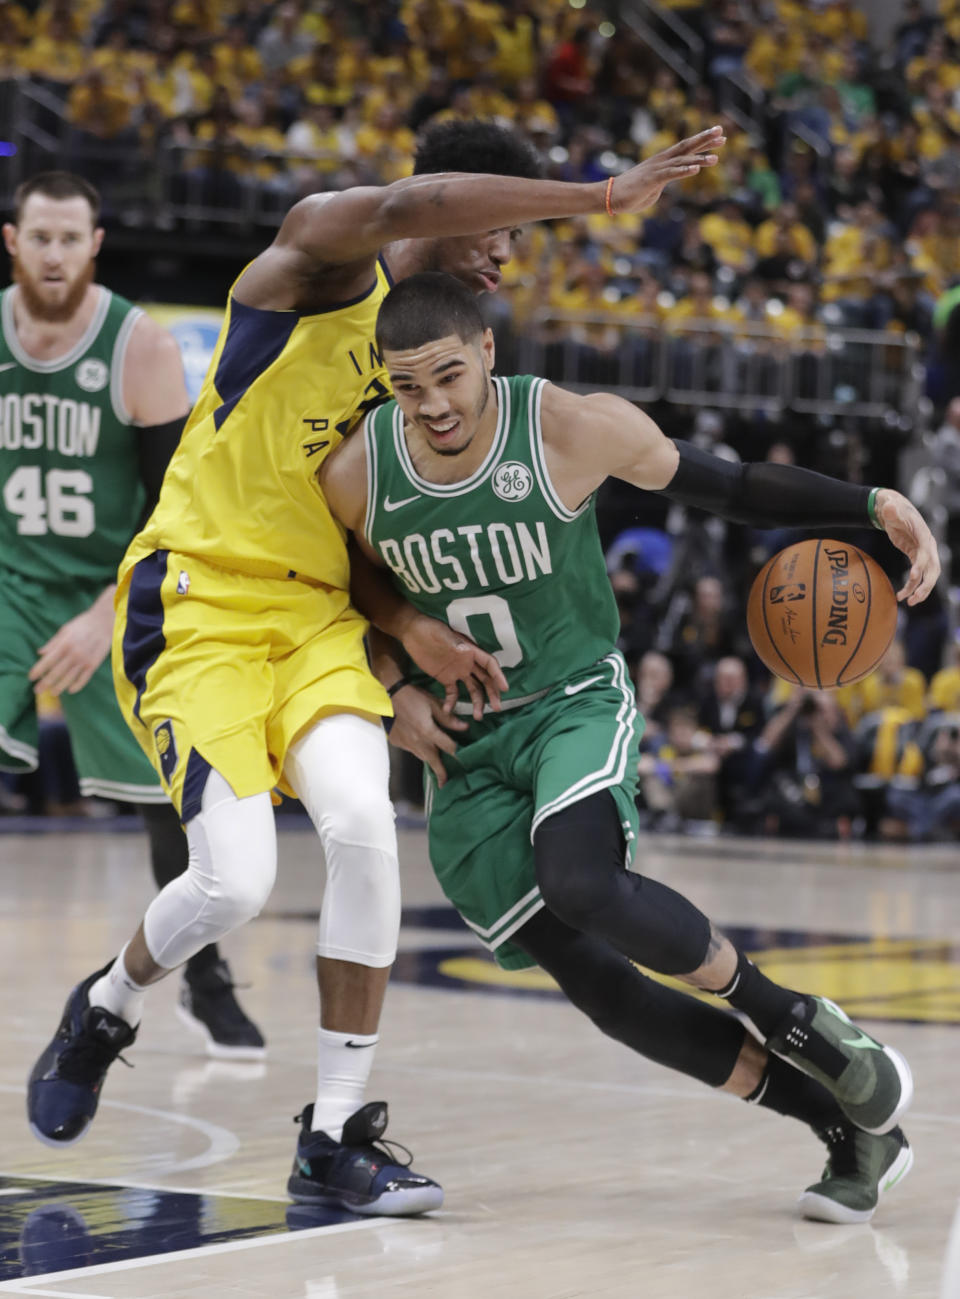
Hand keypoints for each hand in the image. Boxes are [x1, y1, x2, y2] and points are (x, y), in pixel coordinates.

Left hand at [28, 588, 114, 695]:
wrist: (104, 622)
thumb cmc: (82, 624)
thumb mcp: (65, 630)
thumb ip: (53, 643)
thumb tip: (40, 653)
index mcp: (64, 644)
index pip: (47, 661)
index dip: (38, 670)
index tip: (31, 677)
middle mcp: (74, 654)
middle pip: (56, 672)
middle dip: (45, 683)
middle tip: (37, 690)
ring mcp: (84, 660)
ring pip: (69, 678)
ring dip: (59, 687)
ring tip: (52, 693)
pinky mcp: (94, 664)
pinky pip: (84, 679)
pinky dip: (77, 686)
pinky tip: (70, 690)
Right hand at [388, 684, 467, 787]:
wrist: (390, 693)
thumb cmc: (414, 696)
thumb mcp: (434, 704)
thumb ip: (449, 719)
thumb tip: (465, 728)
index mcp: (428, 731)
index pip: (447, 747)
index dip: (456, 752)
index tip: (462, 759)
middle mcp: (417, 741)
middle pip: (432, 759)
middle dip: (439, 772)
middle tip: (443, 784)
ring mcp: (406, 742)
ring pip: (421, 756)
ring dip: (429, 759)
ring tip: (435, 765)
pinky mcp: (397, 741)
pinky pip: (411, 749)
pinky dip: (417, 749)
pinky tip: (420, 745)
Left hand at [400, 613, 507, 719]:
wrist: (412, 632)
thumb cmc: (429, 628)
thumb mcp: (442, 634)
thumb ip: (453, 643)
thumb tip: (466, 651)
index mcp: (470, 651)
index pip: (489, 664)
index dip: (498, 676)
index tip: (504, 688)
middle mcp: (468, 662)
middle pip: (485, 680)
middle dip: (492, 694)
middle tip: (497, 708)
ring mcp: (457, 671)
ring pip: (473, 689)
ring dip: (477, 703)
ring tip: (478, 717)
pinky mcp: (445, 677)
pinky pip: (453, 693)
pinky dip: (452, 702)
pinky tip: (447, 710)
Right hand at [611, 126, 724, 212]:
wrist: (611, 196)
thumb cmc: (630, 195)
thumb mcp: (654, 187)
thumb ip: (665, 181)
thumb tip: (671, 180)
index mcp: (663, 162)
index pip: (686, 148)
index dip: (703, 141)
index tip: (719, 135)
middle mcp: (662, 161)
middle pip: (687, 147)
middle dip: (705, 140)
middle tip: (722, 132)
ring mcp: (657, 169)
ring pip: (682, 160)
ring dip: (699, 158)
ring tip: (716, 157)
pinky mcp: (652, 179)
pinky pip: (671, 174)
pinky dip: (684, 170)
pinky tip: (696, 169)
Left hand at [874, 489, 940, 603]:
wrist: (894, 509)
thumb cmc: (893, 508)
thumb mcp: (891, 507)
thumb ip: (890, 509)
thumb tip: (889, 507)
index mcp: (923, 534)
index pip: (926, 552)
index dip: (921, 564)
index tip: (913, 576)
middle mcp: (928, 545)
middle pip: (933, 568)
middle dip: (926, 584)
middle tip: (914, 598)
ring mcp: (924, 552)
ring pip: (928, 576)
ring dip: (920, 590)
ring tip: (908, 602)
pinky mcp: (917, 557)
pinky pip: (918, 575)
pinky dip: (911, 586)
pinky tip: (901, 596)